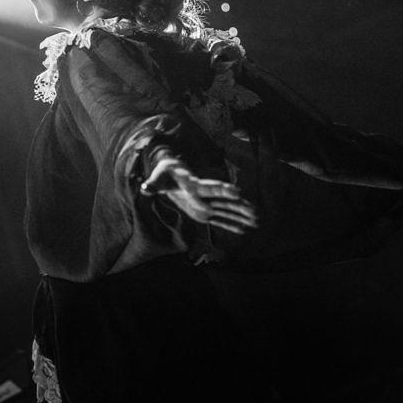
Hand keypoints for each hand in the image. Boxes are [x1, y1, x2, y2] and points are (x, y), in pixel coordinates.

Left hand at [140, 158, 258, 234]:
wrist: (170, 172)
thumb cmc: (163, 175)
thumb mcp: (157, 178)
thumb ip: (152, 184)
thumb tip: (144, 188)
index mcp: (194, 186)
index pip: (211, 188)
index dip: (224, 190)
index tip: (238, 192)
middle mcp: (204, 195)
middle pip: (225, 201)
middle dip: (240, 207)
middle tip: (257, 212)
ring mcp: (206, 204)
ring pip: (227, 211)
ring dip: (241, 217)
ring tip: (258, 221)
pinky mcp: (204, 212)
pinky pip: (220, 220)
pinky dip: (231, 225)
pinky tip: (243, 230)